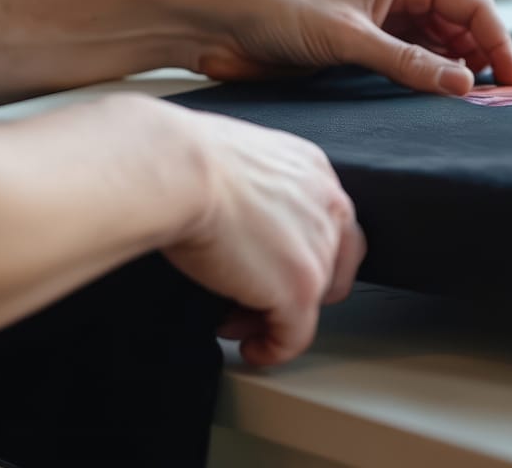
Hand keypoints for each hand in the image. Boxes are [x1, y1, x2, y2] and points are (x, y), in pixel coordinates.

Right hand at [155, 99, 364, 366]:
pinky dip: (272, 350)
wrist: (180, 169)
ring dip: (272, 317)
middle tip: (252, 300)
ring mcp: (318, 250)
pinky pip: (295, 337)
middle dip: (290, 288)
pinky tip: (249, 349)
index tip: (264, 266)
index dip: (298, 252)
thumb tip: (230, 214)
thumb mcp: (234, 162)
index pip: (330, 222)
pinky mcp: (300, 288)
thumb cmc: (184, 160)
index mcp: (311, 169)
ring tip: (235, 322)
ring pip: (310, 301)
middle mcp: (327, 205)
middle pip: (331, 264)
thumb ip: (253, 190)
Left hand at [186, 0, 511, 94]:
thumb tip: (462, 84)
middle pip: (463, 30)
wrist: (219, 22)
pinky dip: (427, 84)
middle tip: (497, 104)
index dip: (499, 44)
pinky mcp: (364, 48)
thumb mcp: (347, 37)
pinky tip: (433, 105)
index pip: (474, 7)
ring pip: (440, 50)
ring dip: (455, 75)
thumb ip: (406, 62)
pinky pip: (411, 66)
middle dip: (482, 62)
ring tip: (469, 109)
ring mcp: (383, 23)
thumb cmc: (275, 8)